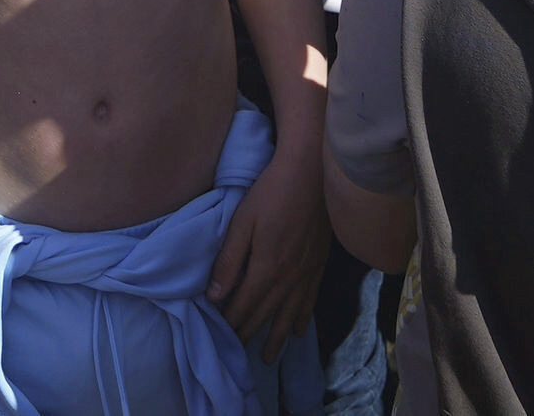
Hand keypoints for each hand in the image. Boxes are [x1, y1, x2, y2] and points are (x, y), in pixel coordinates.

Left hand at [208, 143, 327, 355]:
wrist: (311, 174)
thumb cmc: (271, 193)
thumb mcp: (243, 222)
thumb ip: (229, 261)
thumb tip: (214, 297)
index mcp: (266, 269)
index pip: (244, 307)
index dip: (230, 324)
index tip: (219, 338)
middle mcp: (288, 279)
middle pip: (265, 315)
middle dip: (249, 335)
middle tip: (236, 354)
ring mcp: (306, 275)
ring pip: (288, 316)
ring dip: (276, 338)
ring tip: (268, 358)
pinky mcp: (318, 266)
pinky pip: (309, 302)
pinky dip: (301, 319)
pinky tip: (297, 331)